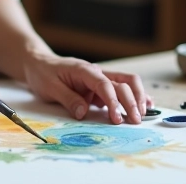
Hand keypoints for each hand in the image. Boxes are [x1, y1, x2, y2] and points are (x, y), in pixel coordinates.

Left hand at [23, 52, 151, 123]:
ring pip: (127, 83)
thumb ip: (68, 99)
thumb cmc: (44, 74)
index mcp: (84, 70)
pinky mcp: (100, 86)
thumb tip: (83, 113)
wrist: (39, 64)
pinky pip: (121, 88)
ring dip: (137, 97)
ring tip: (143, 114)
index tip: (117, 118)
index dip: (113, 102)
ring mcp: (100, 78)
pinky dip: (134, 95)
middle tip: (135, 120)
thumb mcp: (50, 87)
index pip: (104, 85)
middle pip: (122, 83)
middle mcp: (96, 72)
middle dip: (131, 101)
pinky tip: (145, 104)